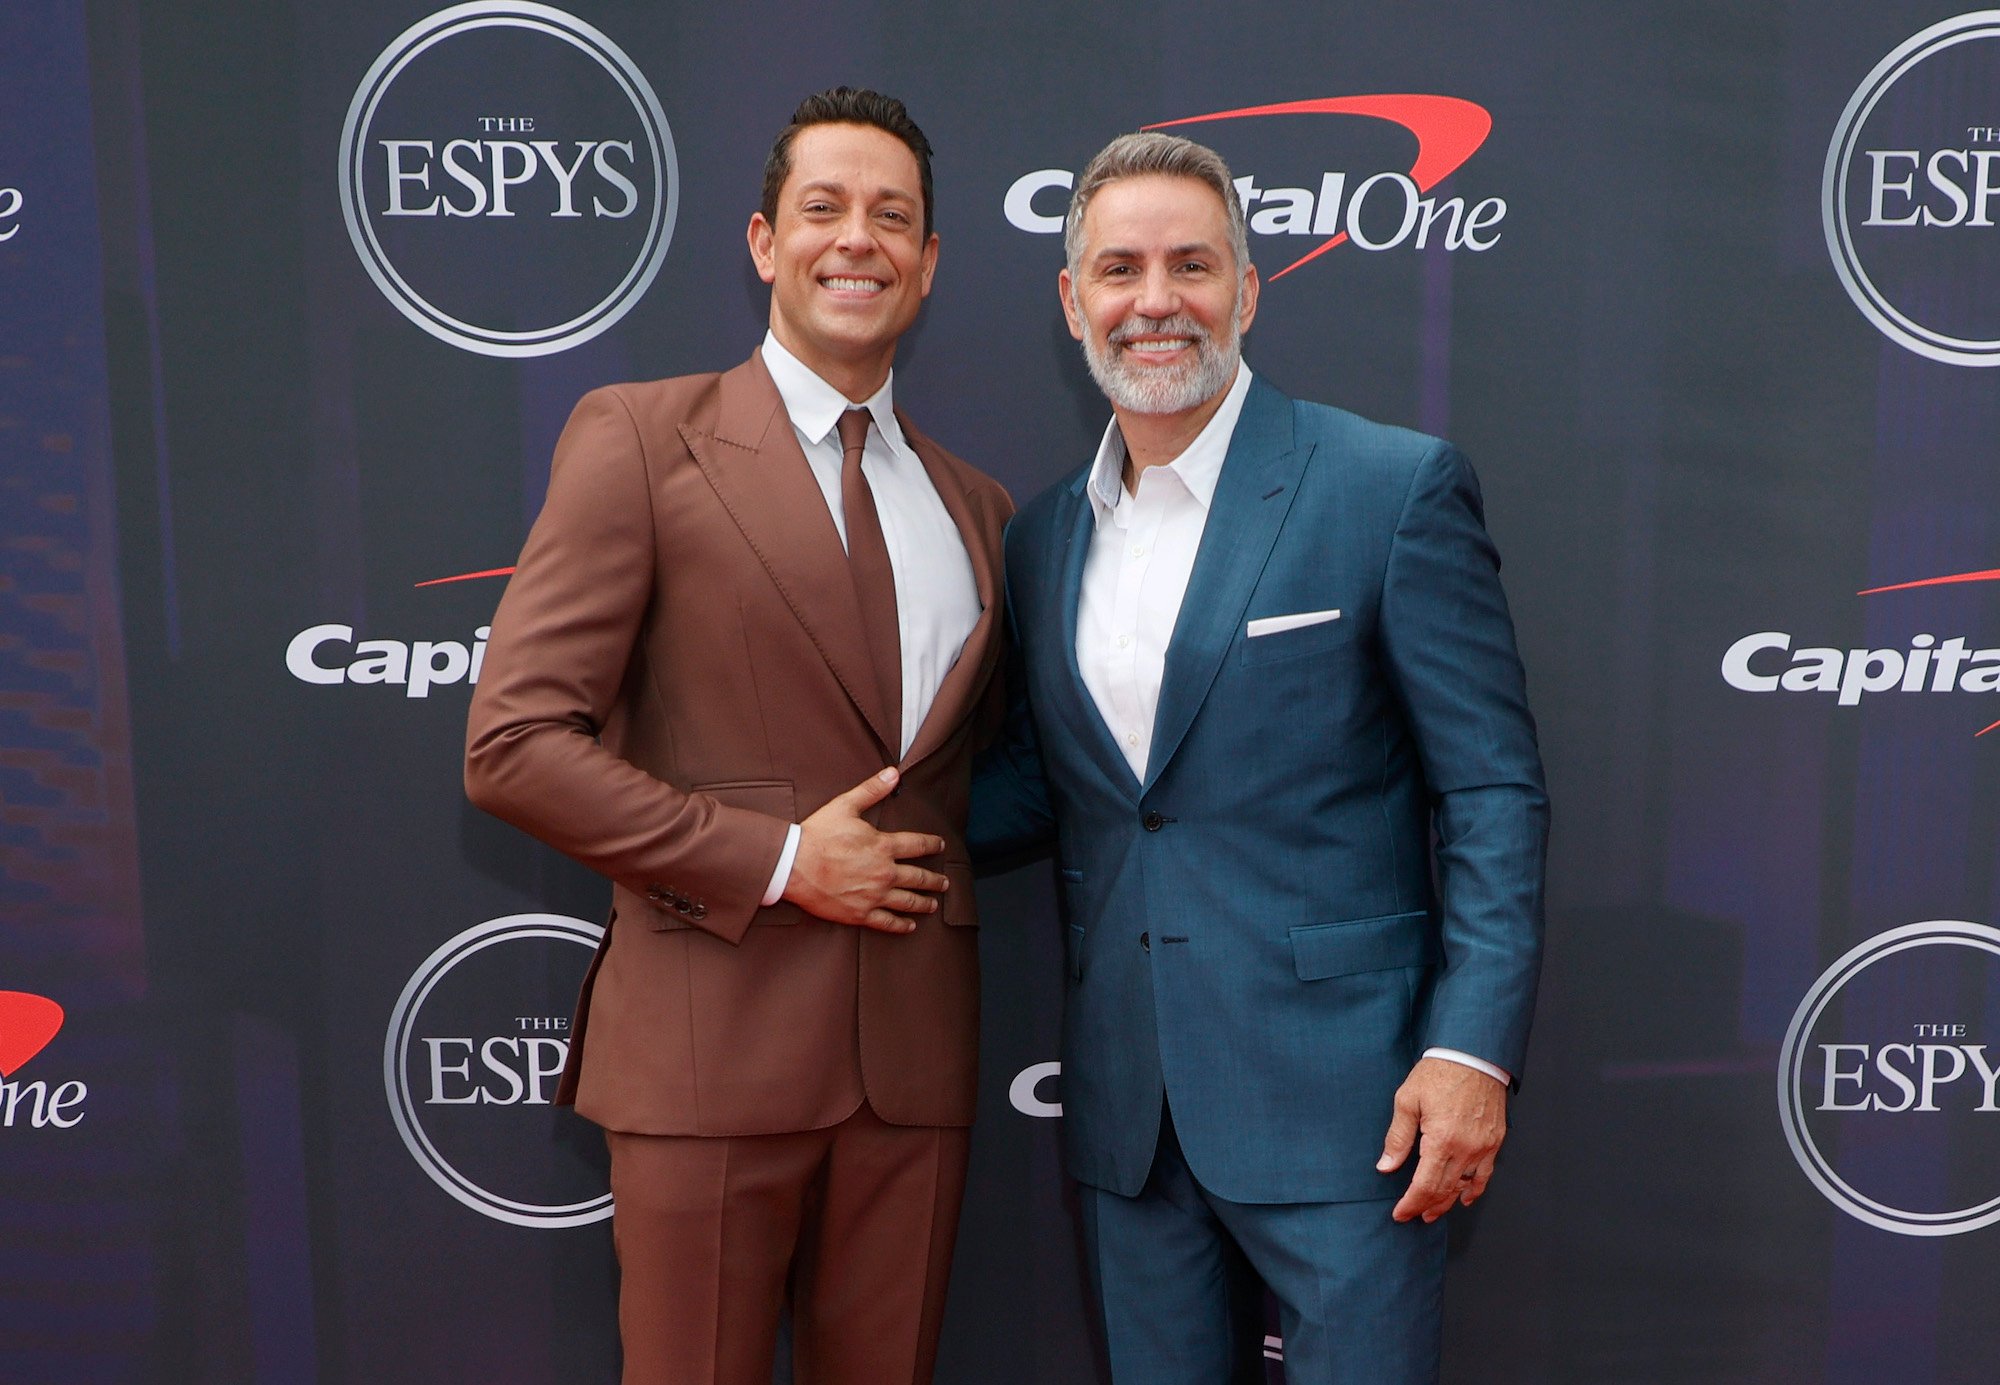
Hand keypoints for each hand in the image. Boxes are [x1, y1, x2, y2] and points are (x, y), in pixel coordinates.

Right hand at [781, 768, 948, 932]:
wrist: (793, 865)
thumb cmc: (817, 834)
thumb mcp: (845, 805)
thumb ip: (872, 790)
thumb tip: (894, 773)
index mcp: (883, 846)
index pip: (918, 845)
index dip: (933, 845)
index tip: (940, 846)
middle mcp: (884, 873)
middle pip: (919, 877)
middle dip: (934, 880)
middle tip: (944, 883)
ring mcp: (873, 895)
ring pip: (908, 901)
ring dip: (924, 903)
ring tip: (933, 904)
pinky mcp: (860, 913)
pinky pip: (887, 923)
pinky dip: (901, 925)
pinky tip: (910, 926)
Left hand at [1376, 1056, 1507, 1222]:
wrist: (1473, 1054)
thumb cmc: (1438, 1073)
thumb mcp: (1407, 1101)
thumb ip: (1398, 1138)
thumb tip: (1386, 1166)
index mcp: (1441, 1140)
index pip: (1425, 1186)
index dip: (1411, 1204)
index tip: (1400, 1214)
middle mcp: (1466, 1148)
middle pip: (1444, 1191)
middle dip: (1426, 1207)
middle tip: (1413, 1216)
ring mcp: (1483, 1147)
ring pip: (1464, 1186)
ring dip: (1447, 1203)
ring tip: (1432, 1213)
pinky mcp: (1494, 1141)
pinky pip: (1485, 1174)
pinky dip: (1474, 1189)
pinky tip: (1463, 1198)